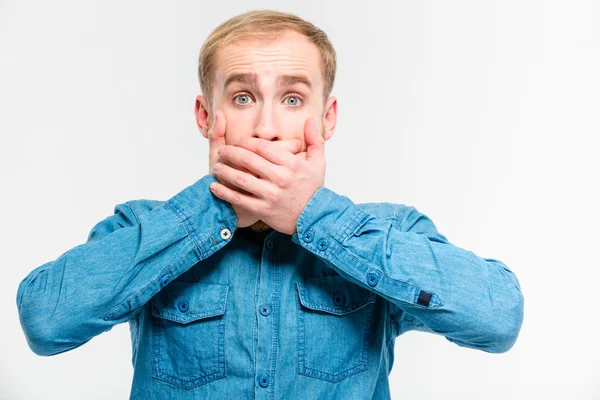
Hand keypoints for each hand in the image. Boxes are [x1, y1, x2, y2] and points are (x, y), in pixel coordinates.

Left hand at [209, 117, 323, 234]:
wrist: (314, 218)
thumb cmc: (314, 189)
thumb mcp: (319, 163)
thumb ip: (314, 140)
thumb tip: (309, 120)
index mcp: (291, 164)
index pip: (262, 146)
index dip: (246, 142)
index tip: (238, 141)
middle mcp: (280, 178)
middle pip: (248, 159)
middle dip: (231, 152)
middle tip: (222, 151)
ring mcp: (271, 195)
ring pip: (241, 178)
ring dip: (225, 171)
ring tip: (217, 167)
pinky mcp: (264, 210)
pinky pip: (239, 199)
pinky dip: (224, 192)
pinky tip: (214, 187)